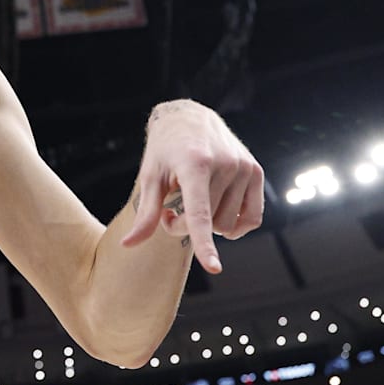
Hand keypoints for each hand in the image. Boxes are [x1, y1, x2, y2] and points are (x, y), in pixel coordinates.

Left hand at [121, 99, 263, 273]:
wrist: (190, 117)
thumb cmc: (164, 149)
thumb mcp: (150, 177)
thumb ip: (145, 214)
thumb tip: (127, 245)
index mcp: (195, 163)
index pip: (200, 212)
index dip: (204, 243)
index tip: (213, 267)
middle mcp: (225, 164)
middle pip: (208, 224)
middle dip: (185, 226)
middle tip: (171, 211)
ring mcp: (243, 167)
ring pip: (227, 226)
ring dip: (208, 225)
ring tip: (192, 203)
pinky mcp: (255, 171)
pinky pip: (251, 218)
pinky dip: (235, 226)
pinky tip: (218, 214)